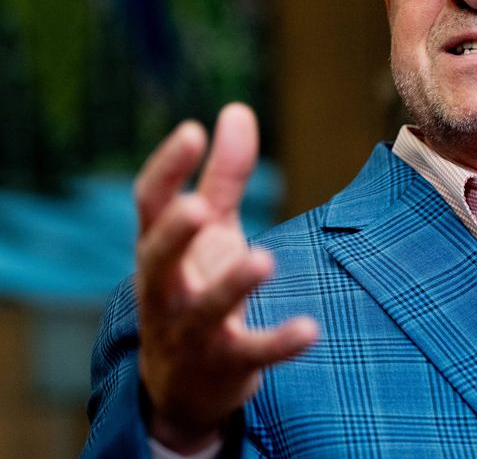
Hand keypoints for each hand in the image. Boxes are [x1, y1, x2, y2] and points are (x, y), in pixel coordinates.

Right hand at [134, 103, 316, 451]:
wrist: (185, 385)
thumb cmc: (196, 285)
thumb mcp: (211, 230)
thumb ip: (223, 175)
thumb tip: (237, 109)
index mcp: (160, 250)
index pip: (150, 204)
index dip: (167, 168)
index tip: (192, 130)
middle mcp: (165, 289)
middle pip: (158, 260)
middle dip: (175, 234)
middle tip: (197, 206)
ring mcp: (191, 331)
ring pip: (204, 309)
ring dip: (232, 285)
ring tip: (263, 259)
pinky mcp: (226, 363)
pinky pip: (252, 353)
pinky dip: (278, 342)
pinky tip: (309, 329)